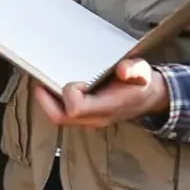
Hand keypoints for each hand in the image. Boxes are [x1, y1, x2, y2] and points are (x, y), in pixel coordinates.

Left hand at [34, 58, 169, 129]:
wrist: (150, 98)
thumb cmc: (142, 84)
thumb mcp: (143, 72)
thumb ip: (134, 70)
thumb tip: (123, 69)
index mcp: (108, 107)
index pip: (77, 108)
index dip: (70, 93)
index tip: (76, 80)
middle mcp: (96, 117)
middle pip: (62, 118)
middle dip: (46, 102)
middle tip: (39, 84)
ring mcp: (91, 120)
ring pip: (61, 119)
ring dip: (48, 102)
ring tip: (42, 85)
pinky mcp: (87, 117)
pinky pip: (65, 115)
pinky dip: (54, 103)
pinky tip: (53, 89)